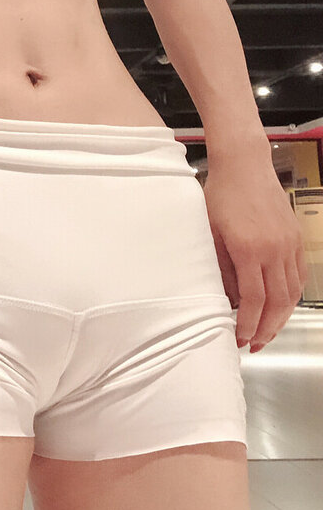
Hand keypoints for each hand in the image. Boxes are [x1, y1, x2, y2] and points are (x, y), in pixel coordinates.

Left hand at [202, 162, 306, 351]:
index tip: (240, 337)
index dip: (247, 323)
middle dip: (266, 328)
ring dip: (281, 317)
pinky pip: (299, 276)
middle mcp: (274, 250)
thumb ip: (220, 266)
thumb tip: (227, 297)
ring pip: (292, 292)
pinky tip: (281, 305)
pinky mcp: (297, 238)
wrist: (244, 165)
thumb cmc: (220, 194)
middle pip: (276, 302)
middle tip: (254, 344)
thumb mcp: (210, 231)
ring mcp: (289, 244)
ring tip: (267, 331)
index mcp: (249, 249)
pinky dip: (292, 295)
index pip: (253, 299)